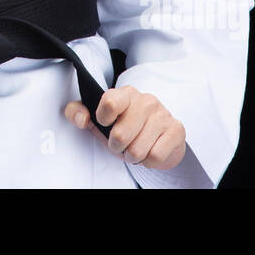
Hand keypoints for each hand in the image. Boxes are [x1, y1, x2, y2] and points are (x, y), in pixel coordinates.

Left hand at [65, 85, 186, 170]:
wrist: (160, 137)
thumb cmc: (126, 127)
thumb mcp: (99, 121)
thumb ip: (78, 113)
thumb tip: (81, 118)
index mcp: (125, 93)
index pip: (110, 102)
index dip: (103, 119)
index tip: (106, 124)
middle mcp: (146, 100)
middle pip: (120, 135)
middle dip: (117, 147)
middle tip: (121, 145)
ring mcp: (163, 114)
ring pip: (137, 150)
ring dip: (132, 156)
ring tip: (135, 149)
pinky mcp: (176, 130)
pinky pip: (155, 156)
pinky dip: (148, 161)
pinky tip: (150, 151)